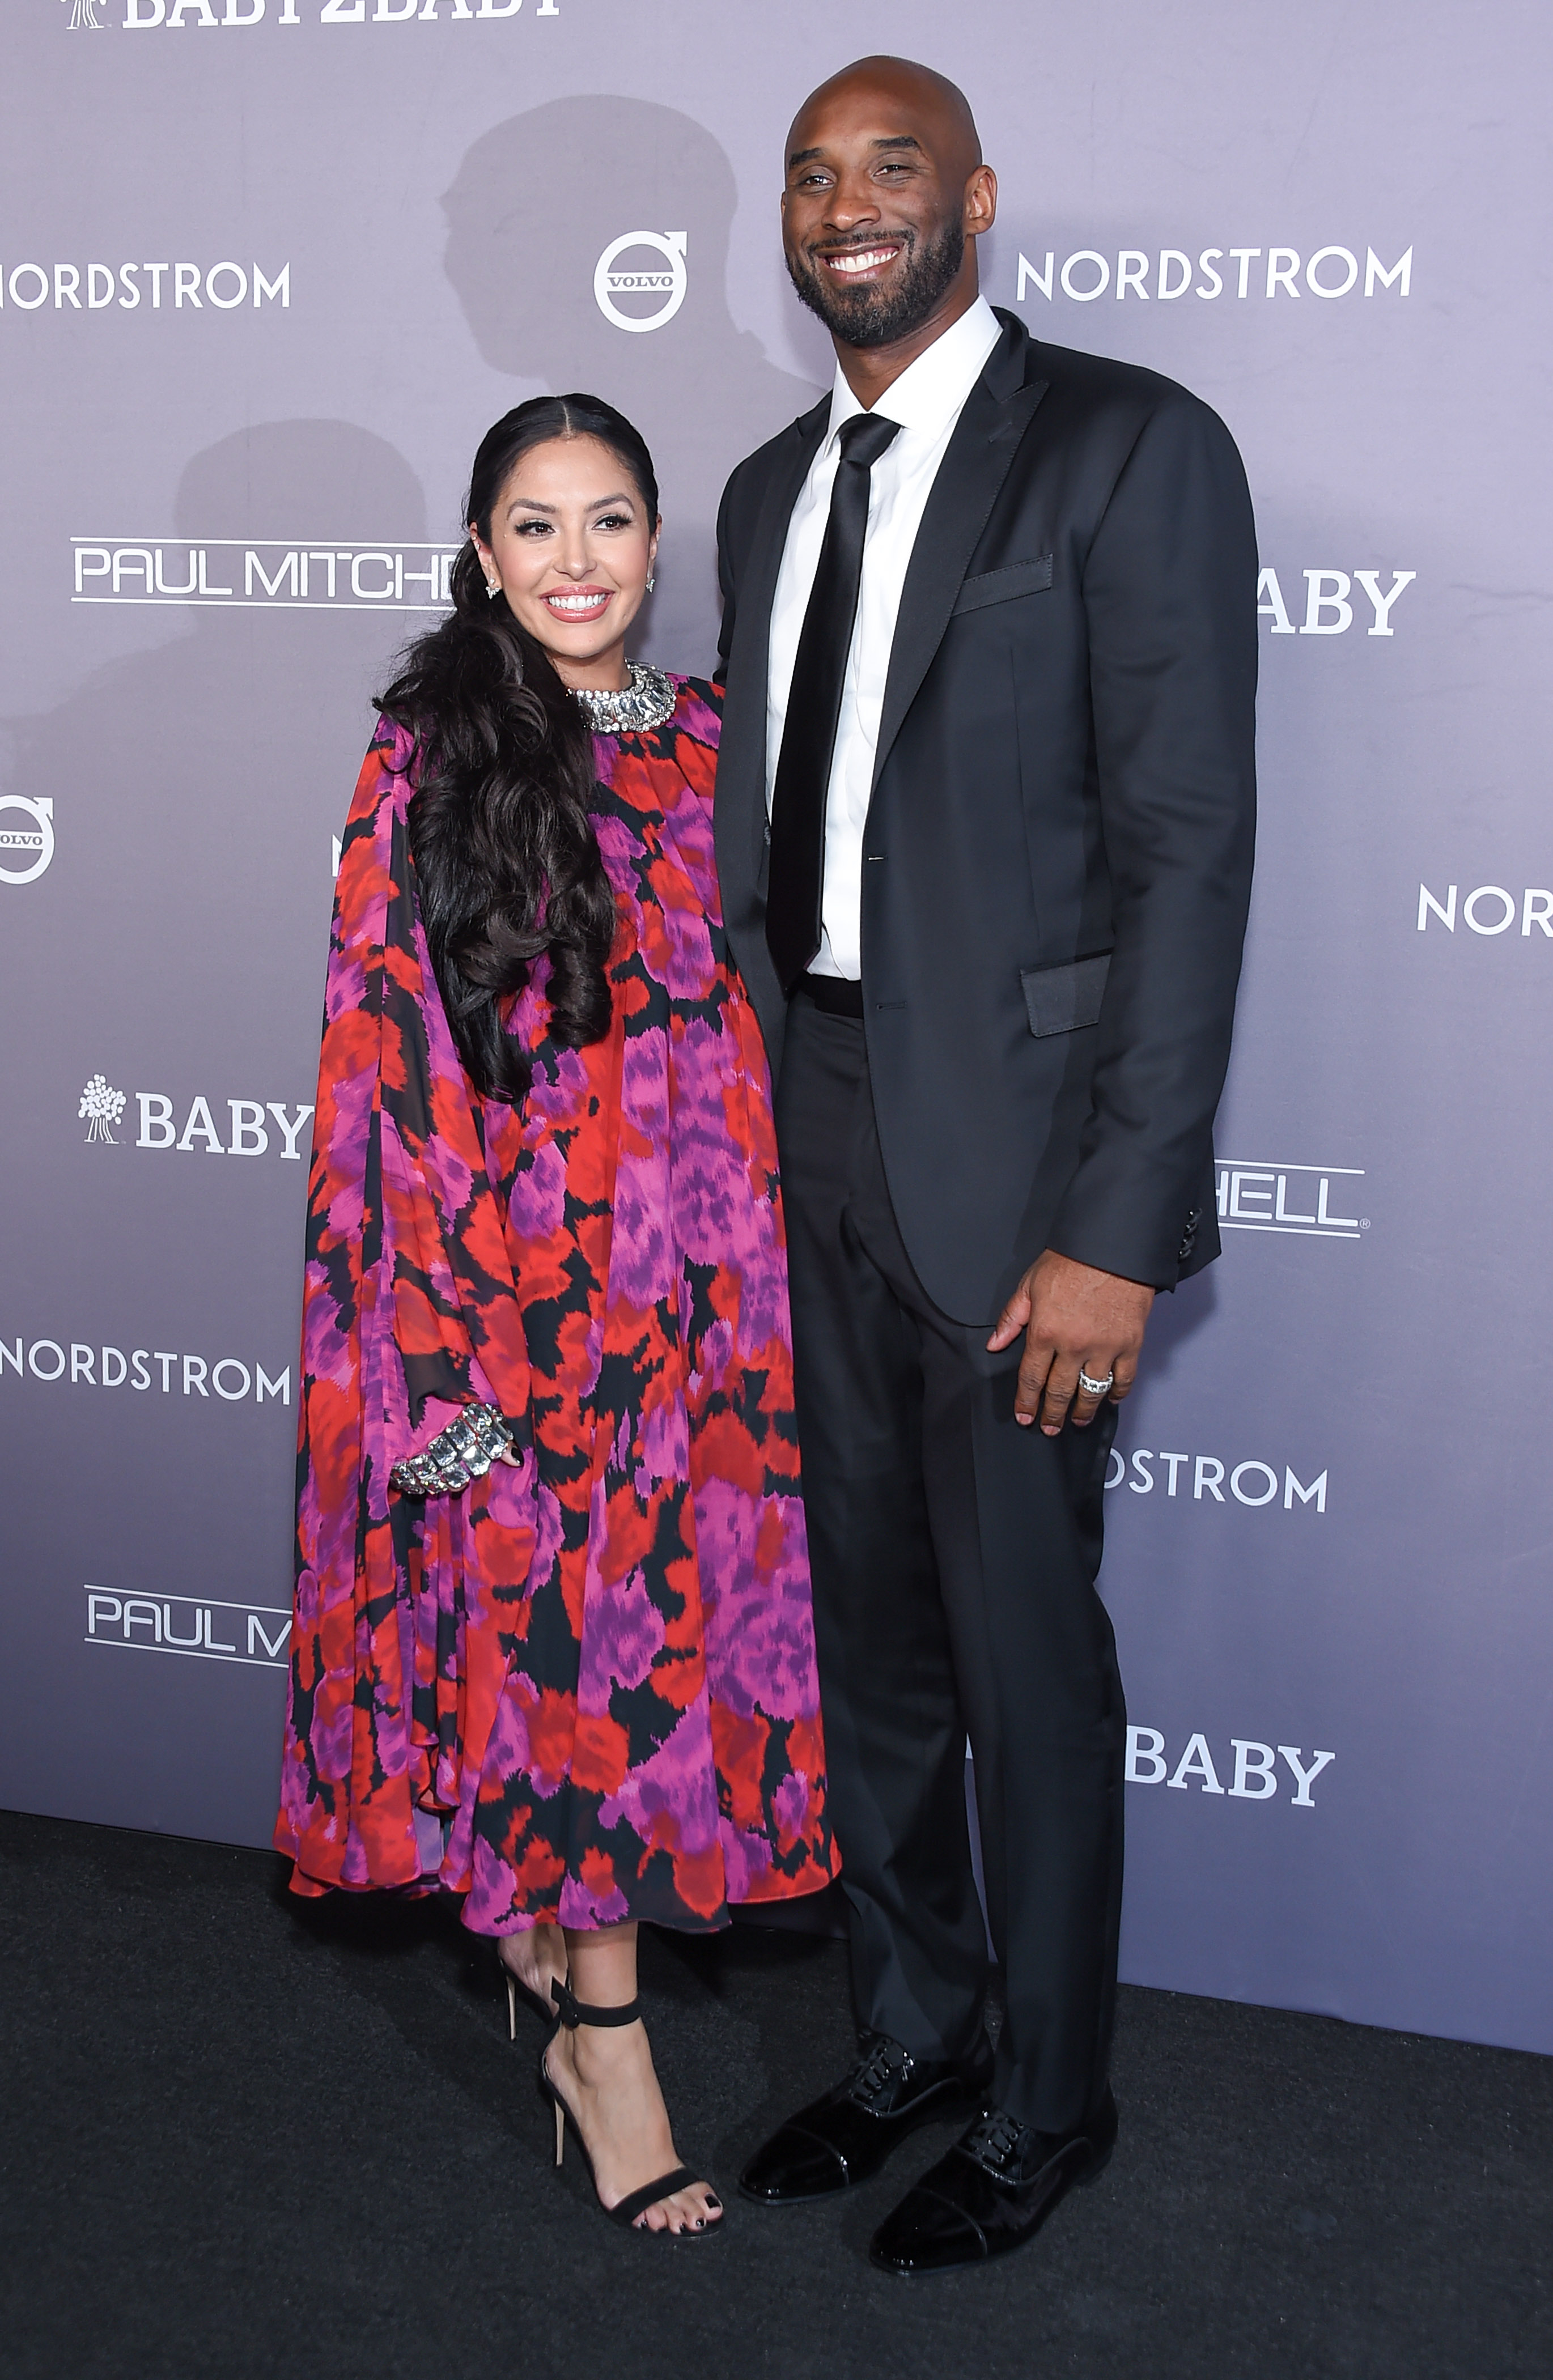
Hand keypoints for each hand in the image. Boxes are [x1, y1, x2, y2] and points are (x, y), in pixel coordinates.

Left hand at [987, 1250, 1154, 1434]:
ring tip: (1077, 1422)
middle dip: (1051, 1414)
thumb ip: (1012, 1318)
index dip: (1026, 1402)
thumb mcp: (1030, 1284)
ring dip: (1083, 1411)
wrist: (1113, 1247)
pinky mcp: (1130, 1344)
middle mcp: (1074, 1346)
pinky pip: (1124, 1379)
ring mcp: (1104, 1348)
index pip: (1031, 1378)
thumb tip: (995, 1344)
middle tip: (1049, 1428)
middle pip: (1059, 1391)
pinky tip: (1110, 1400)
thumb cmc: (1071, 1261)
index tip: (1025, 1416)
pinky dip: (1117, 1393)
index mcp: (1045, 1332)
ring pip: (1091, 1392)